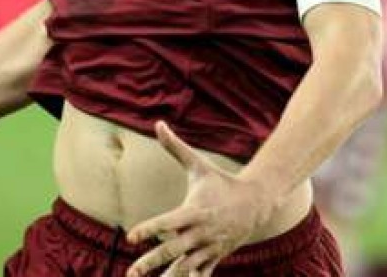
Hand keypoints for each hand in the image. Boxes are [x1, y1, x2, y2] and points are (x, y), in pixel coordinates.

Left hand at [126, 122, 277, 276]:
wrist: (256, 202)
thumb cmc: (221, 182)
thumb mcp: (198, 164)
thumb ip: (175, 147)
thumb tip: (158, 124)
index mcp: (193, 211)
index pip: (167, 222)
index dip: (149, 229)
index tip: (130, 237)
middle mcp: (199, 232)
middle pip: (172, 250)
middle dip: (151, 262)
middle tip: (131, 273)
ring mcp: (208, 247)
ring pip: (186, 267)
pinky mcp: (215, 257)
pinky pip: (202, 274)